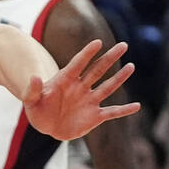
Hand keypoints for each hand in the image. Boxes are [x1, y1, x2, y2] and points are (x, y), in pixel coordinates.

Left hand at [22, 40, 139, 140]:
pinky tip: (136, 106)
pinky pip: (112, 112)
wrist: (47, 126)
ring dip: (119, 78)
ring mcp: (89, 100)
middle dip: (110, 58)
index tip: (98, 42)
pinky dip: (124, 110)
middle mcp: (80, 87)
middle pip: (98, 70)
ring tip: (131, 66)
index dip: (87, 53)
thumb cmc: (38, 110)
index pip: (78, 64)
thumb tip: (34, 77)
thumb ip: (32, 90)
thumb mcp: (31, 101)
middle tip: (123, 45)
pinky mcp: (95, 116)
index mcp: (65, 80)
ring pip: (108, 87)